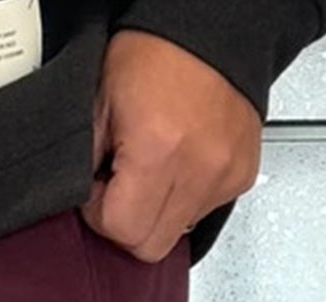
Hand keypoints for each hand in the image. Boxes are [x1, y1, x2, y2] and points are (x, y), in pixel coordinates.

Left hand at [83, 27, 262, 262]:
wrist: (211, 30)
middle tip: (122, 186)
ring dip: (157, 212)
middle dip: (128, 224)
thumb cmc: (157, 54)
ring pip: (176, 233)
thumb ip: (85, 162)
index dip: (101, 216)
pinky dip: (185, 198)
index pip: (122, 231)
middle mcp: (198, 167)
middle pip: (151, 246)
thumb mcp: (100, 102)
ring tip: (153, 168)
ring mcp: (224, 175)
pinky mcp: (241, 175)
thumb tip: (84, 201)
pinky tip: (179, 165)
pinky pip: (203, 212)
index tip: (99, 190)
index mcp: (159, 149)